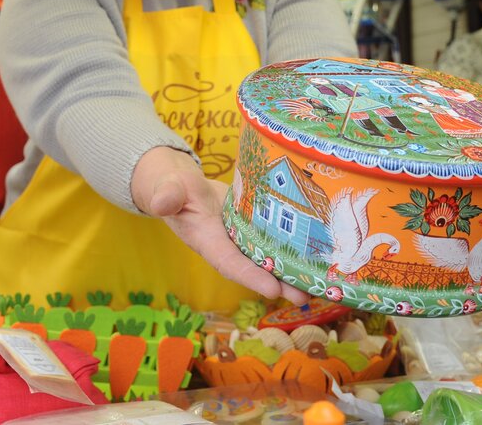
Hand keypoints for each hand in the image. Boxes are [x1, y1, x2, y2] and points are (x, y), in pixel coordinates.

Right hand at [131, 147, 309, 305]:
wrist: (181, 185)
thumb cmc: (173, 187)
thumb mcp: (169, 188)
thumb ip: (168, 195)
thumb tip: (162, 202)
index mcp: (207, 241)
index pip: (229, 262)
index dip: (250, 276)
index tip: (273, 289)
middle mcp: (227, 246)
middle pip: (256, 269)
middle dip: (280, 284)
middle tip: (306, 295)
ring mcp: (242, 240)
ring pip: (268, 259)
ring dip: (291, 274)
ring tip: (319, 286)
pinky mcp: (253, 229)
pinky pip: (273, 243)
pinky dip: (292, 251)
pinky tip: (316, 257)